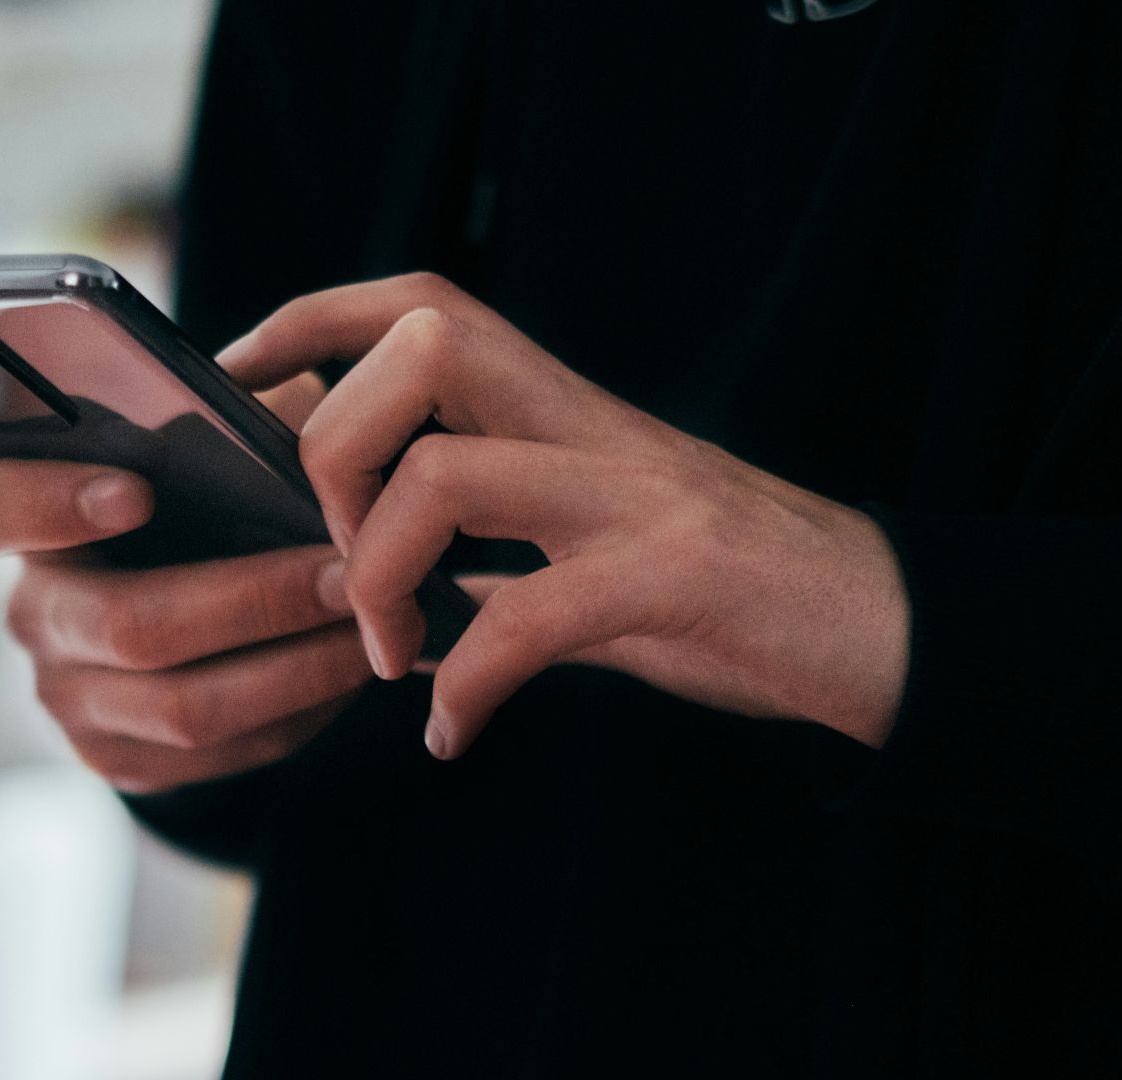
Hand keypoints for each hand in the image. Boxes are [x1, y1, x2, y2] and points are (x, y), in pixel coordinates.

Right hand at [0, 371, 370, 793]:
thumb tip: (292, 419)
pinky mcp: (118, 758)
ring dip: (295, 667)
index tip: (137, 489)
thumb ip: (224, 416)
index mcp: (21, 512)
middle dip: (253, 601)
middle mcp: (31, 610)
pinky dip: (297, 713)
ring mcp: (67, 696)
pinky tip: (348, 670)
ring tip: (372, 626)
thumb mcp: (204, 433)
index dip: (46, 504)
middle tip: (346, 573)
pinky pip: (217, 754)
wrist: (195, 595)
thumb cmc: (202, 488)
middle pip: (125, 626)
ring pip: (183, 707)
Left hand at [219, 273, 909, 759]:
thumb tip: (378, 579)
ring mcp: (634, 495)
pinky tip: (454, 731)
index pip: (420, 305)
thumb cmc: (723, 590)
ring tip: (390, 655)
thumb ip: (494, 548)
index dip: (312, 321)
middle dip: (334, 449)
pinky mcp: (674, 577)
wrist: (881, 628)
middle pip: (420, 349)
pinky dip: (468, 683)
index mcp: (560, 410)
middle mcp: (590, 428)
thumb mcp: (591, 547)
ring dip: (382, 575)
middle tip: (337, 559)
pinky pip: (530, 618)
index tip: (240, 380)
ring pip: (448, 475)